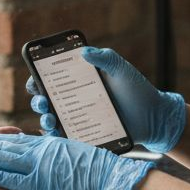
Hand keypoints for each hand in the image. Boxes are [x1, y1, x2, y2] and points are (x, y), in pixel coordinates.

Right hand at [29, 47, 185, 152]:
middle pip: (46, 100)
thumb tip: (83, 51)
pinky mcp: (85, 136)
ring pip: (52, 120)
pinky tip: (56, 135)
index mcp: (79, 81)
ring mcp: (79, 119)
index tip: (35, 79)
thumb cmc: (138, 90)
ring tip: (50, 119)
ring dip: (45, 119)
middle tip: (43, 101)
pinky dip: (57, 138)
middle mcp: (75, 100)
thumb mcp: (121, 69)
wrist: (154, 117)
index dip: (38, 78)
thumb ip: (105, 58)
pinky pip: (66, 138)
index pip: (51, 79)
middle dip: (38, 100)